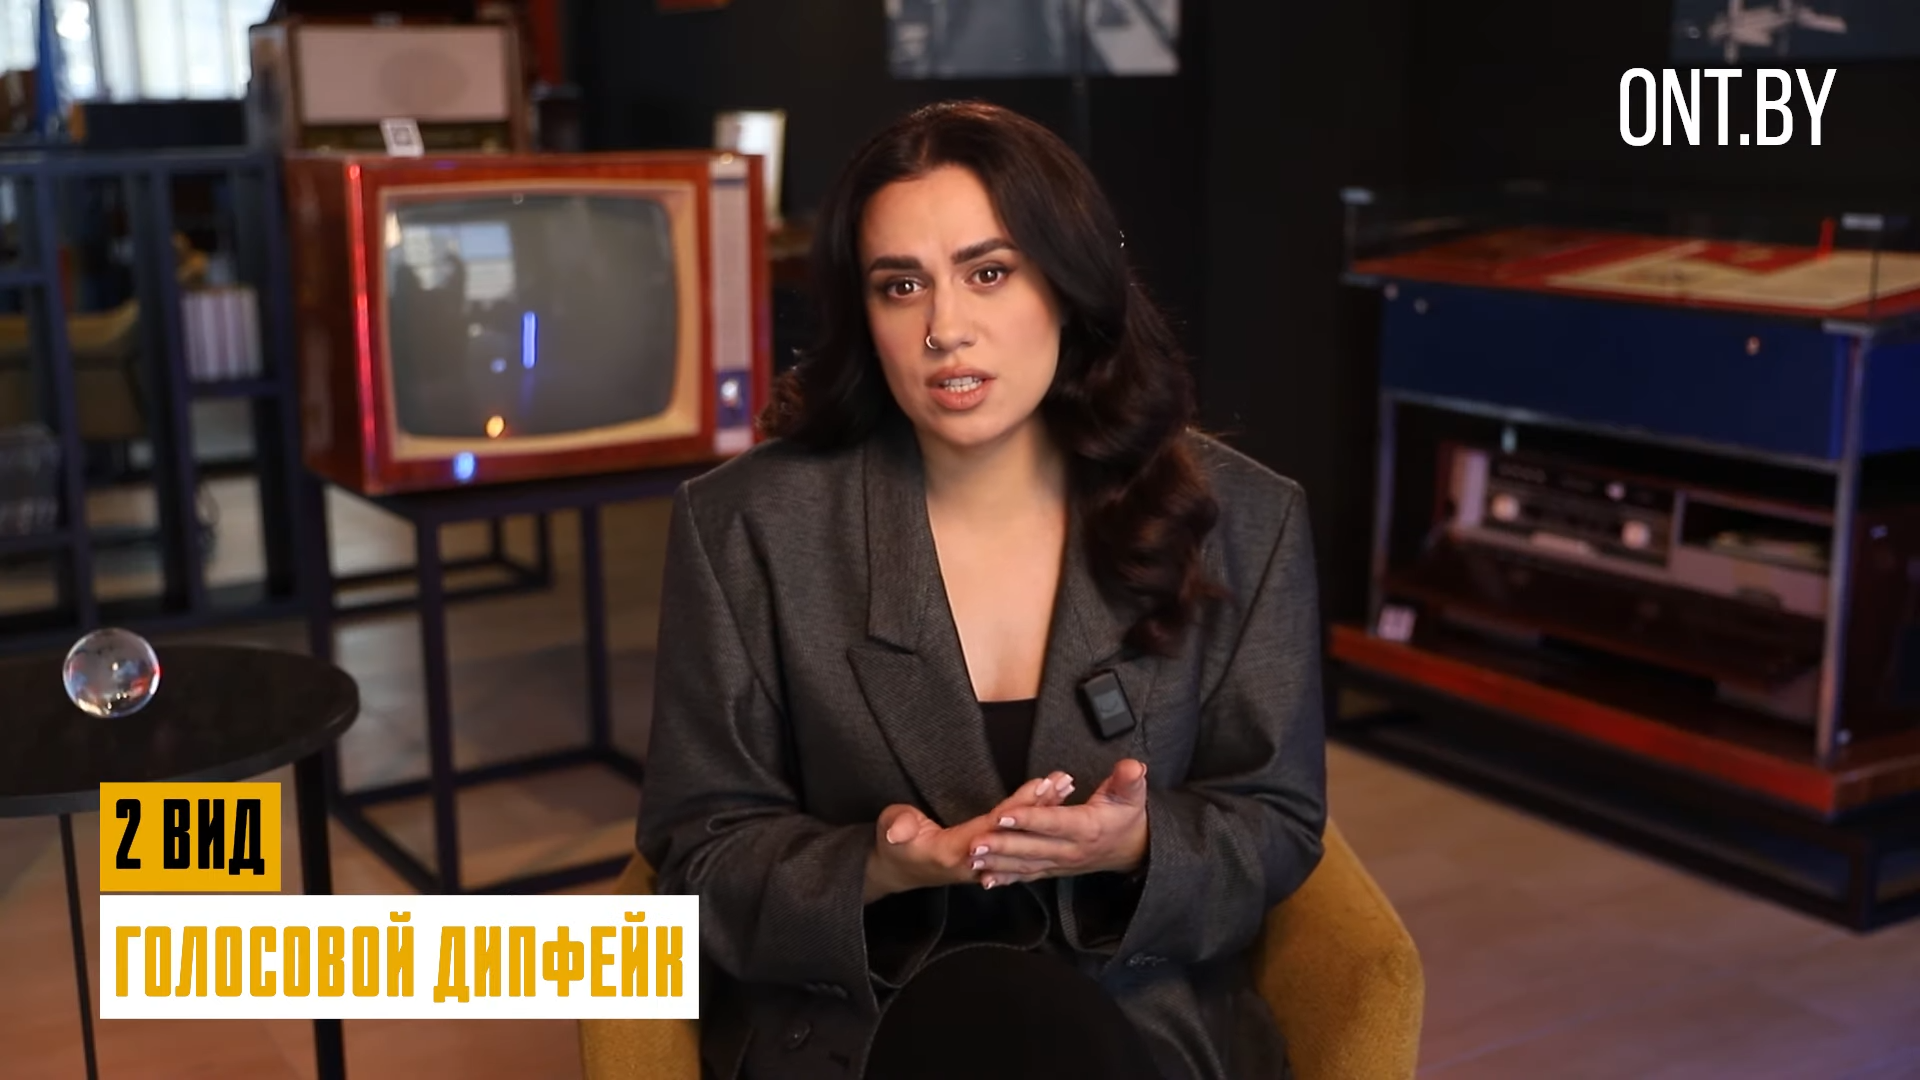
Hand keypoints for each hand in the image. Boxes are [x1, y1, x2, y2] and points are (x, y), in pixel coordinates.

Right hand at [864, 771, 1075, 902]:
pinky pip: (1017, 842)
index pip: (993, 827)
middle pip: (1014, 833)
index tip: (1040, 786)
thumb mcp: (889, 831)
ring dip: (1044, 814)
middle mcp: (974, 863)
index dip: (1017, 807)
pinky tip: (1053, 808)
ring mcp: (983, 865)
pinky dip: (1036, 824)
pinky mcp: (989, 862)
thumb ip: (897, 828)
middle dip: (1041, 808)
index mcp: (951, 853)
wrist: (896, 869)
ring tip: (1065, 788)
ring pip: (1020, 839)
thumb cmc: (893, 845)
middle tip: (1063, 782)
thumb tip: (897, 832)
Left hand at [969, 758, 1149, 888]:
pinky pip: (1029, 876)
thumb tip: (1132, 767)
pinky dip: (1007, 879)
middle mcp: (1071, 850)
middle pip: (1032, 847)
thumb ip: (1128, 780)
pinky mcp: (1055, 869)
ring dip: (998, 863)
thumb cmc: (1128, 817)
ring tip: (973, 860)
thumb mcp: (1133, 794)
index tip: (1004, 814)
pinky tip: (986, 880)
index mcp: (1086, 828)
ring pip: (1026, 864)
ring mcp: (1061, 863)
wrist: (1135, 849)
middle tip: (975, 843)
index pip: (1053, 822)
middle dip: (1002, 846)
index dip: (1028, 818)